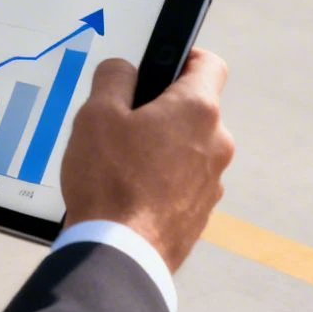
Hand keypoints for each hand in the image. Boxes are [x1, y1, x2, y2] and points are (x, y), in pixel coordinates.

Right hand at [58, 48, 233, 271]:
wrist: (120, 255)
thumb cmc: (110, 182)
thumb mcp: (96, 114)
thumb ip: (113, 77)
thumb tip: (123, 69)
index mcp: (197, 109)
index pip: (208, 63)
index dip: (184, 56)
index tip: (161, 62)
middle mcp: (216, 143)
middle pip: (193, 109)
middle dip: (161, 109)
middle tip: (122, 120)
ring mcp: (211, 181)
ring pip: (187, 147)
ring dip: (161, 147)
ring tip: (119, 163)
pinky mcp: (200, 212)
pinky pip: (183, 182)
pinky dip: (162, 180)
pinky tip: (128, 191)